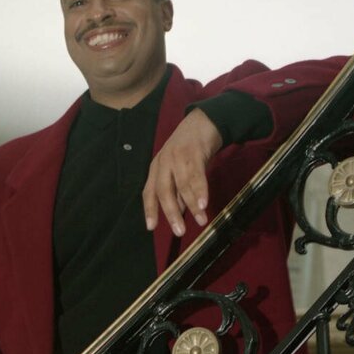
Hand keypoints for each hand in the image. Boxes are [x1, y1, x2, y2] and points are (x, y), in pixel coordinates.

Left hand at [142, 108, 222, 236]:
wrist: (204, 121)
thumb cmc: (190, 149)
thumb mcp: (180, 169)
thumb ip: (179, 190)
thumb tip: (179, 214)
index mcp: (157, 167)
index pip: (149, 191)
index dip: (149, 209)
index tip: (151, 227)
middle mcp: (164, 162)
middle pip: (163, 191)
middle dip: (171, 212)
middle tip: (179, 231)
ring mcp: (177, 156)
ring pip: (182, 185)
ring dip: (191, 205)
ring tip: (201, 220)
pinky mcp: (193, 152)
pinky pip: (196, 175)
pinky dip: (200, 190)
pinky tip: (203, 203)